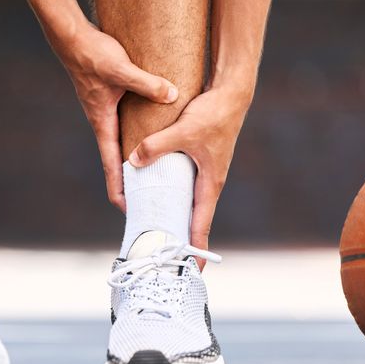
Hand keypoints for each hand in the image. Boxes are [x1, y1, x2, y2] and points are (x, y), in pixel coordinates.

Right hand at [52, 23, 177, 211]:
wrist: (72, 37)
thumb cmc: (92, 55)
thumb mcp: (121, 70)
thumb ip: (148, 84)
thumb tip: (172, 95)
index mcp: (103, 123)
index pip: (111, 165)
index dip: (119, 189)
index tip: (128, 209)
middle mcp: (103, 122)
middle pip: (117, 160)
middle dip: (130, 181)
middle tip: (147, 199)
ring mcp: (106, 112)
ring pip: (122, 144)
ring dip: (134, 160)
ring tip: (154, 173)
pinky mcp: (110, 100)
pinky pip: (125, 126)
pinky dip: (137, 138)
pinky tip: (152, 136)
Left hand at [126, 82, 253, 265]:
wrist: (231, 93)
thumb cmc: (214, 114)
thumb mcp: (183, 130)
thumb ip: (157, 145)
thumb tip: (133, 160)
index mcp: (210, 183)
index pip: (202, 224)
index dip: (196, 247)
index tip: (193, 270)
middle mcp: (209, 182)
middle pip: (194, 218)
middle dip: (182, 238)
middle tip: (166, 259)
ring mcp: (205, 172)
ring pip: (189, 202)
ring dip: (176, 217)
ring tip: (158, 234)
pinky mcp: (199, 160)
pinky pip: (185, 186)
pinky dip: (173, 196)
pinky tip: (157, 196)